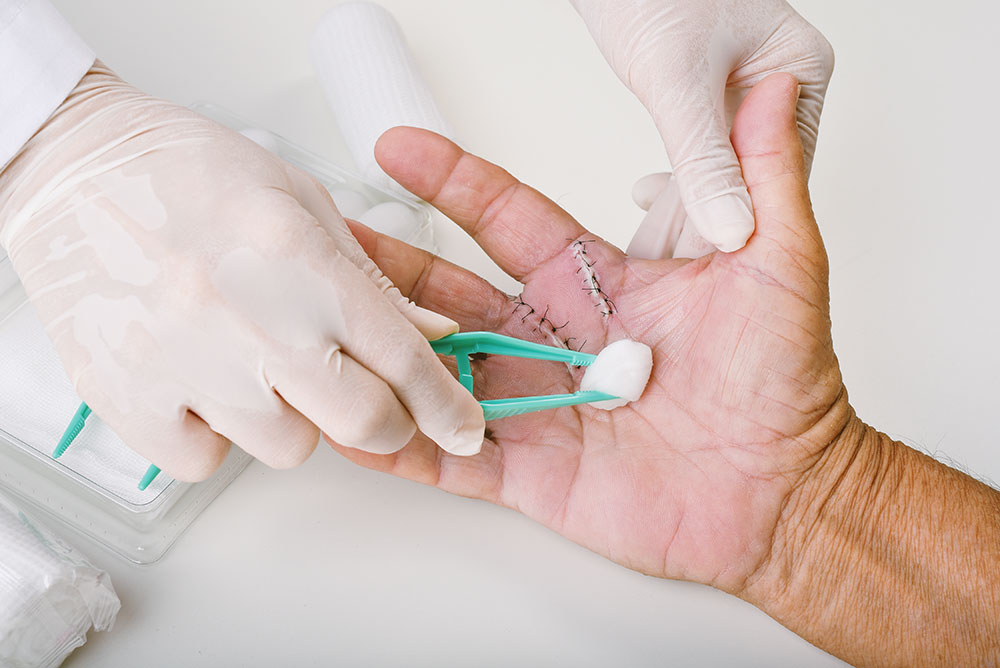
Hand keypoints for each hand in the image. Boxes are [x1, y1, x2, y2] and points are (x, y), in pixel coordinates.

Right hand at [0, 63, 483, 480]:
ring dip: (289, 417)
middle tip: (362, 394)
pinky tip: (203, 381)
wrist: (72, 166)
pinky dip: (213, 433)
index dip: (444, 403)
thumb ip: (371, 279)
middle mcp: (252, 320)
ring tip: (254, 360)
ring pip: (286, 447)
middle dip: (381, 418)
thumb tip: (431, 335)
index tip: (462, 426)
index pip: (403, 356)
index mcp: (303, 262)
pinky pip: (203, 460)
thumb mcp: (302, 204)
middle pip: (362, 422)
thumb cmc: (187, 173)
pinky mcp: (126, 398)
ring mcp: (186, 364)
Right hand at [331, 73, 849, 590]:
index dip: (450, 181)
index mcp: (597, 284)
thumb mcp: (778, 264)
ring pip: (437, 368)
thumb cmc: (786, 382)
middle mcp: (557, 339)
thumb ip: (762, 176)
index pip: (507, 216)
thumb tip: (771, 89)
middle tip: (327, 235)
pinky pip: (450, 454)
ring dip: (379, 344)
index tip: (399, 149)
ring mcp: (536, 405)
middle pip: (452, 290)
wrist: (785, 494)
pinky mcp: (529, 470)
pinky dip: (398, 442)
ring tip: (317, 319)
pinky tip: (353, 422)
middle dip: (388, 262)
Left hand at [572, 0, 833, 256]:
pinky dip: (675, 183)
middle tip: (675, 280)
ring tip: (656, 260)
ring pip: (721, 170)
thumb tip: (731, 230)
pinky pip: (698, 155)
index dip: (742, 225)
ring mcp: (742, 90)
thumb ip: (703, 158)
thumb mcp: (678, 80)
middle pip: (751, 175)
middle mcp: (778, 85)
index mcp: (799, 72)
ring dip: (687, 209)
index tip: (711, 273)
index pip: (781, 171)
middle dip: (709, 224)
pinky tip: (651, 212)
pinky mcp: (705, 95)